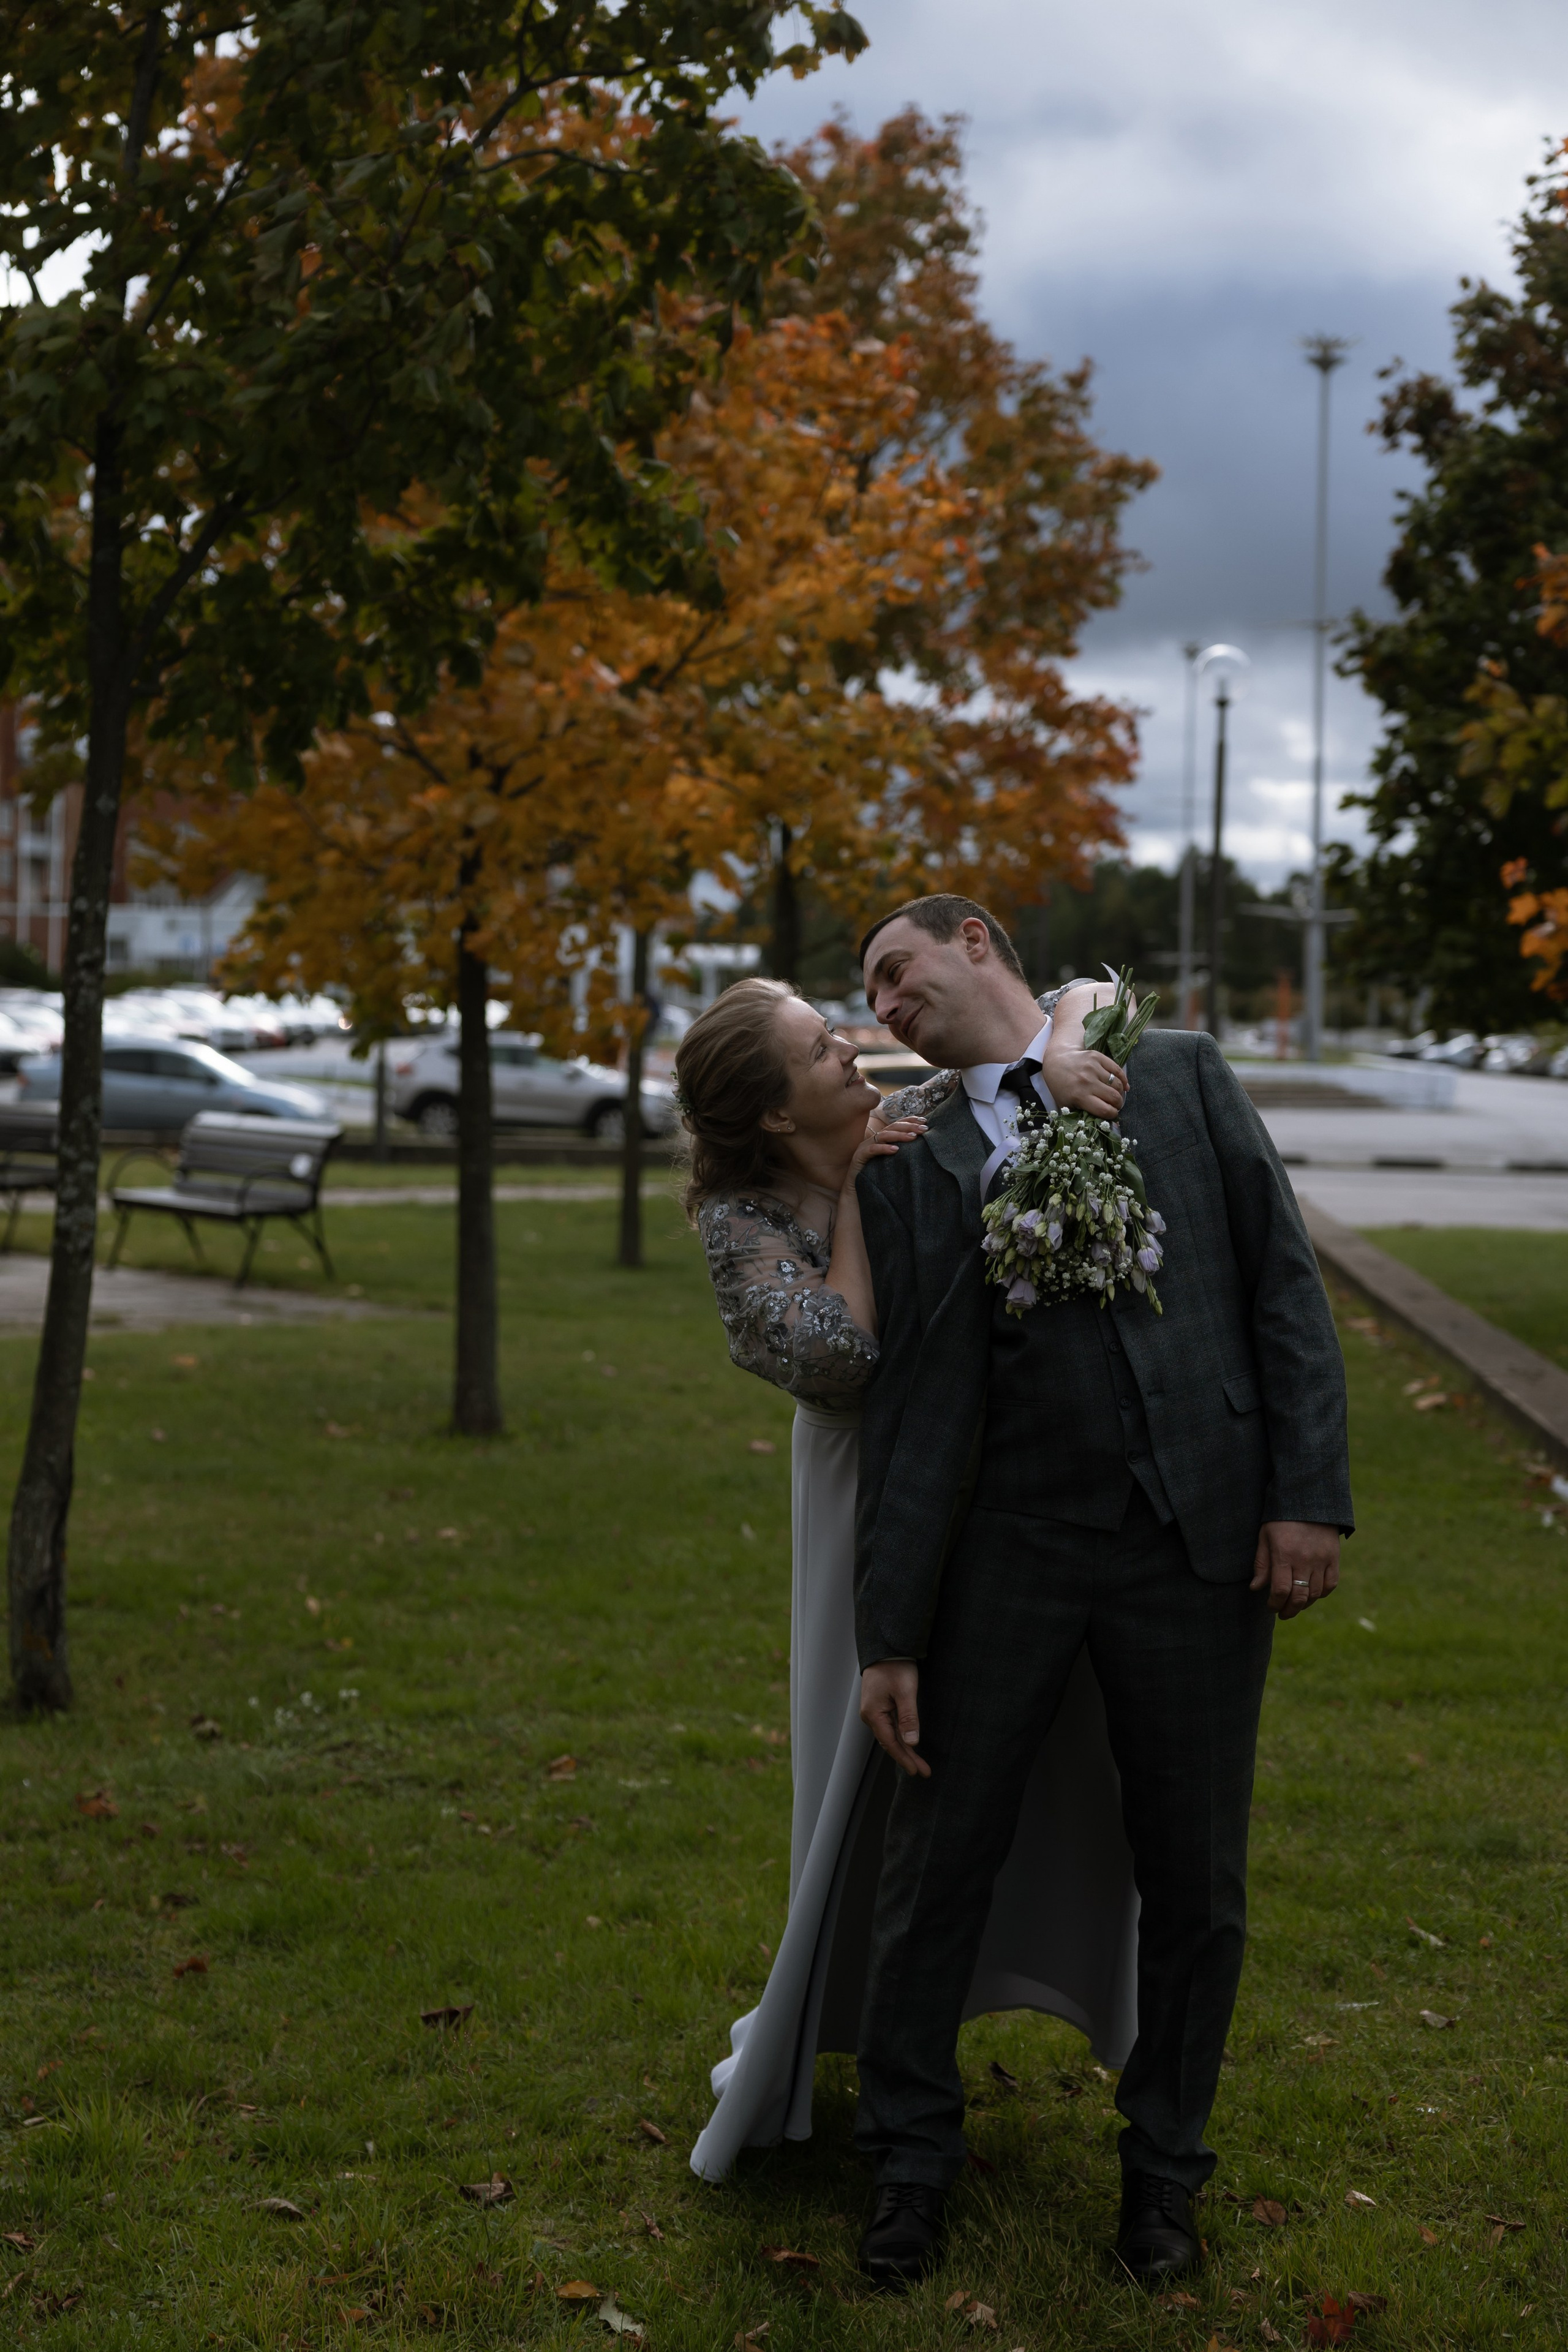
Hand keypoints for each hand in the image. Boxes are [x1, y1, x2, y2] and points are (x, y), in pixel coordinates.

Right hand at [850, 1111, 926, 1183]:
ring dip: (899, 1135)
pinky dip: (884, 1148)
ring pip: (883, 1136)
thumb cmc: (877, 1178)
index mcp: (881, 1139)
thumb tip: (921, 1147)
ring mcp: (865, 1147)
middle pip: (892, 1128)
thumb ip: (902, 1153)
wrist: (857, 1192)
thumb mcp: (892, 1163)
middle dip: (909, 1127)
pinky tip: (895, 1150)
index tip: (924, 1121)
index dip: (910, 1121)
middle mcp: (873, 1140)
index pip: (897, 1125)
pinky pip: (872, 1150)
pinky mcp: (859, 1157)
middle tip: (924, 1129)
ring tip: (913, 1137)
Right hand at [860, 1660, 930, 1777]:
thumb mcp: (905, 1692)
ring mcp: (874, 1710)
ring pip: (891, 1735)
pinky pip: (890, 1726)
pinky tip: (908, 1744)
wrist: (886, 1648)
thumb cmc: (895, 1667)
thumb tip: (912, 1743)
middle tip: (923, 1771)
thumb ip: (908, 1718)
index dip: (904, 1758)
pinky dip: (901, 1737)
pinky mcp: (879, 1705)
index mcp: (873, 1714)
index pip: (890, 1743)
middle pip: (890, 1742)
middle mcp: (871, 1715)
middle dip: (907, 1757)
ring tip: (919, 1763)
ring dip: (905, 1749)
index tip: (917, 1771)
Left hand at [1040, 1043, 1127, 1119]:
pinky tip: (1123, 1085)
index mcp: (1079, 1096)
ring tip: (1117, 1095)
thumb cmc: (1061, 1087)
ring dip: (1120, 1092)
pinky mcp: (1097, 1057)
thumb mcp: (1066, 1105)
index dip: (1112, 1115)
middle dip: (1118, 1104)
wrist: (1057, 1061)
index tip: (1113, 1115)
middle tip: (1116, 1105)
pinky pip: (1117, 1069)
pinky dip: (1123, 1079)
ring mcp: (1093, 1067)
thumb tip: (1100, 1124)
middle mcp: (1087, 1081)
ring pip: (1117, 1084)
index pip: (1105, 1110)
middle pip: (1114, 1097)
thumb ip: (1081, 1115)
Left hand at [1250, 1521, 1340, 1618]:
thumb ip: (1261, 1563)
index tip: (1270, 1607)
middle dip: (1289, 1610)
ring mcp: (1322, 1560)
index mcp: (1284, 1554)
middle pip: (1298, 1597)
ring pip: (1315, 1594)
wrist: (1309, 1499)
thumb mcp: (1265, 1536)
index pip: (1280, 1590)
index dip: (1274, 1604)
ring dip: (1304, 1604)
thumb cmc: (1281, 1519)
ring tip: (1295, 1604)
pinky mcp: (1334, 1558)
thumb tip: (1255, 1588)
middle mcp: (1304, 1560)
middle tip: (1282, 1613)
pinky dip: (1321, 1593)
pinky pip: (1330, 1584)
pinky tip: (1311, 1594)